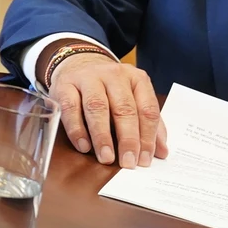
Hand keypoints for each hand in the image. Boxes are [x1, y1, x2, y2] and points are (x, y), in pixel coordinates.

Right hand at [48, 52, 167, 167]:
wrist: (78, 64)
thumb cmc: (110, 89)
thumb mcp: (133, 99)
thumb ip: (148, 124)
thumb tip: (162, 152)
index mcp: (136, 78)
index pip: (147, 109)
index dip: (147, 137)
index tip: (144, 160)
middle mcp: (114, 75)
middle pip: (124, 108)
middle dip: (127, 138)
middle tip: (128, 163)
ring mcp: (88, 78)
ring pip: (97, 107)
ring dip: (102, 136)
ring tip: (106, 158)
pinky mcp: (65, 85)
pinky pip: (71, 108)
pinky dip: (77, 130)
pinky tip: (84, 146)